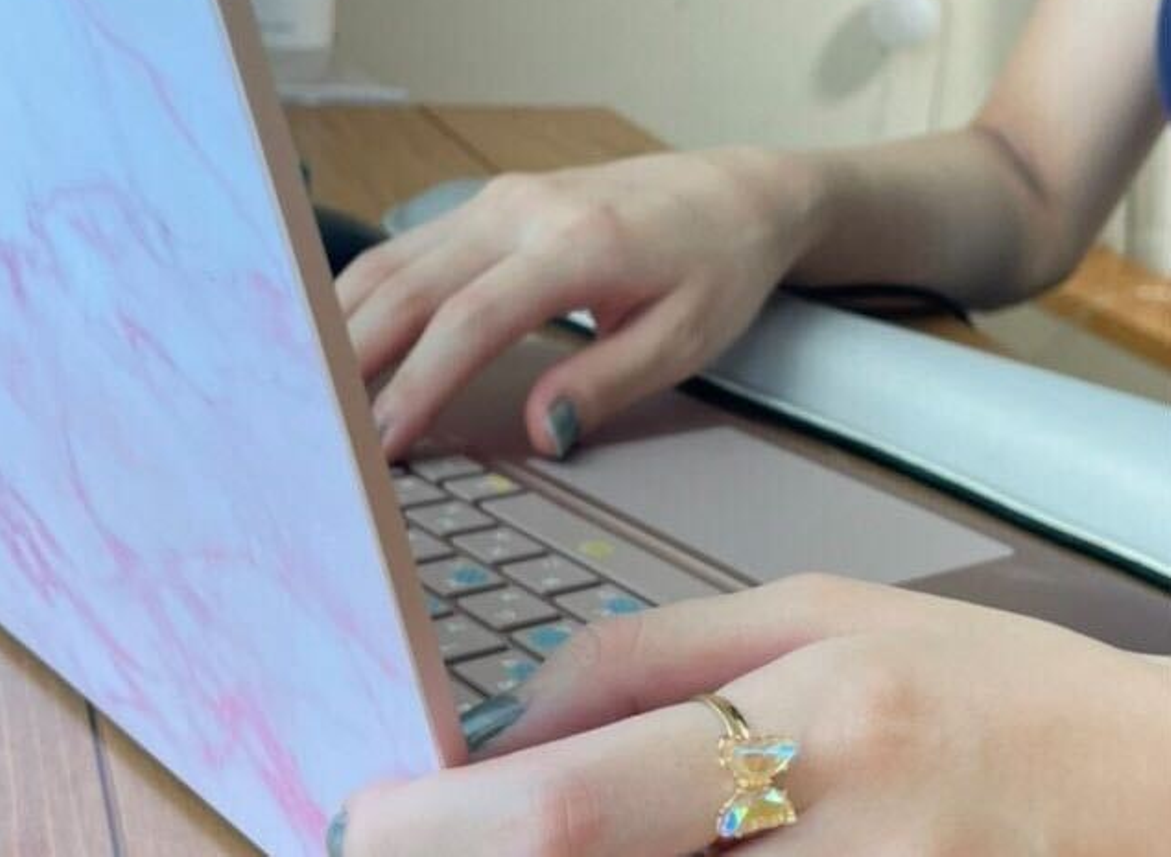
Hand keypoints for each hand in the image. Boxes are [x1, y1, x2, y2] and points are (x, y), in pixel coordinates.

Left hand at [330, 575, 1170, 854]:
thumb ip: (658, 661)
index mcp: (811, 728)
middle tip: (392, 841)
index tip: (359, 817)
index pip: (579, 801)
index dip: (445, 825)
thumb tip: (514, 719)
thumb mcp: (825, 616)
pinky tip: (625, 856)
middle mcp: (831, 851)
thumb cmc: (990, 691)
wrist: (1156, 799)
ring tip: (506, 836)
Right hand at [338, 149, 821, 459]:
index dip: (418, 384)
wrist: (734, 191)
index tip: (382, 445)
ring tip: (305, 393)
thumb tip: (541, 431)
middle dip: (351, 359)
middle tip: (311, 428)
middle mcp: (522, 210)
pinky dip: (363, 297)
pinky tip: (337, 340)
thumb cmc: (716, 266)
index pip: (470, 320)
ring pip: (392, 261)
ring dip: (342, 325)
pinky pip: (407, 250)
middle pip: (408, 285)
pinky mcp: (489, 203)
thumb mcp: (686, 337)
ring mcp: (498, 200)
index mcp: (576, 244)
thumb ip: (607, 383)